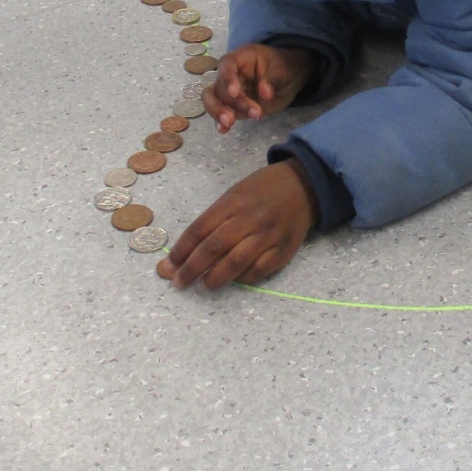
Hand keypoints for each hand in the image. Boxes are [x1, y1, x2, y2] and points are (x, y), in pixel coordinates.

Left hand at [158, 161, 316, 288]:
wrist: (303, 185)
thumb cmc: (261, 191)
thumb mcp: (234, 195)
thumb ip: (212, 221)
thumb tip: (185, 252)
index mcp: (232, 202)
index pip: (200, 229)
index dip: (181, 250)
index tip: (169, 266)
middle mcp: (249, 218)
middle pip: (214, 247)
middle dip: (192, 268)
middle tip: (178, 282)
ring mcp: (268, 235)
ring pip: (237, 261)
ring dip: (216, 277)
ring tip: (204, 285)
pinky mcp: (284, 250)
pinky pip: (260, 270)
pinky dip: (244, 278)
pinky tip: (234, 280)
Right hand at [204, 43, 315, 133]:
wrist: (290, 78)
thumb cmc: (286, 68)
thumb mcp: (284, 70)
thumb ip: (274, 80)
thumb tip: (265, 94)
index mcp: (242, 57)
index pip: (227, 64)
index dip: (228, 78)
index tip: (235, 93)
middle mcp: (231, 73)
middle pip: (219, 86)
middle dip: (227, 103)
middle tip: (235, 117)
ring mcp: (229, 90)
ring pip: (213, 99)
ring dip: (218, 112)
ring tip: (229, 124)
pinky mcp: (233, 105)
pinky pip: (221, 112)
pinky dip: (220, 121)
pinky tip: (224, 130)